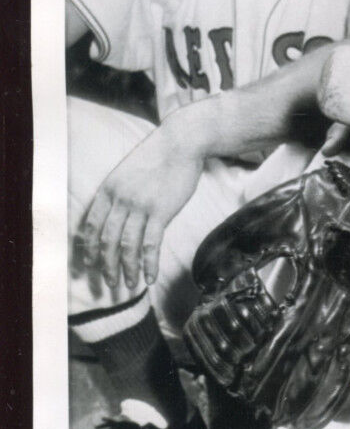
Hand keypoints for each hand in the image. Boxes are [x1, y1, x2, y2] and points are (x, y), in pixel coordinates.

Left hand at [73, 126, 205, 293]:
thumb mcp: (129, 171)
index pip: (91, 225)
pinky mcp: (161, 212)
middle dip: (105, 266)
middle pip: (106, 241)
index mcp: (108, 189)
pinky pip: (150, 245)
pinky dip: (148, 264)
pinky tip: (150, 277)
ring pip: (126, 247)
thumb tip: (118, 214)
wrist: (181, 142)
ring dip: (126, 270)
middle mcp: (120, 199)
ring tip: (128, 285)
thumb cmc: (160, 156)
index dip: (88, 248)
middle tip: (108, 284)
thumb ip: (120, 192)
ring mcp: (140, 206)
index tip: (89, 265)